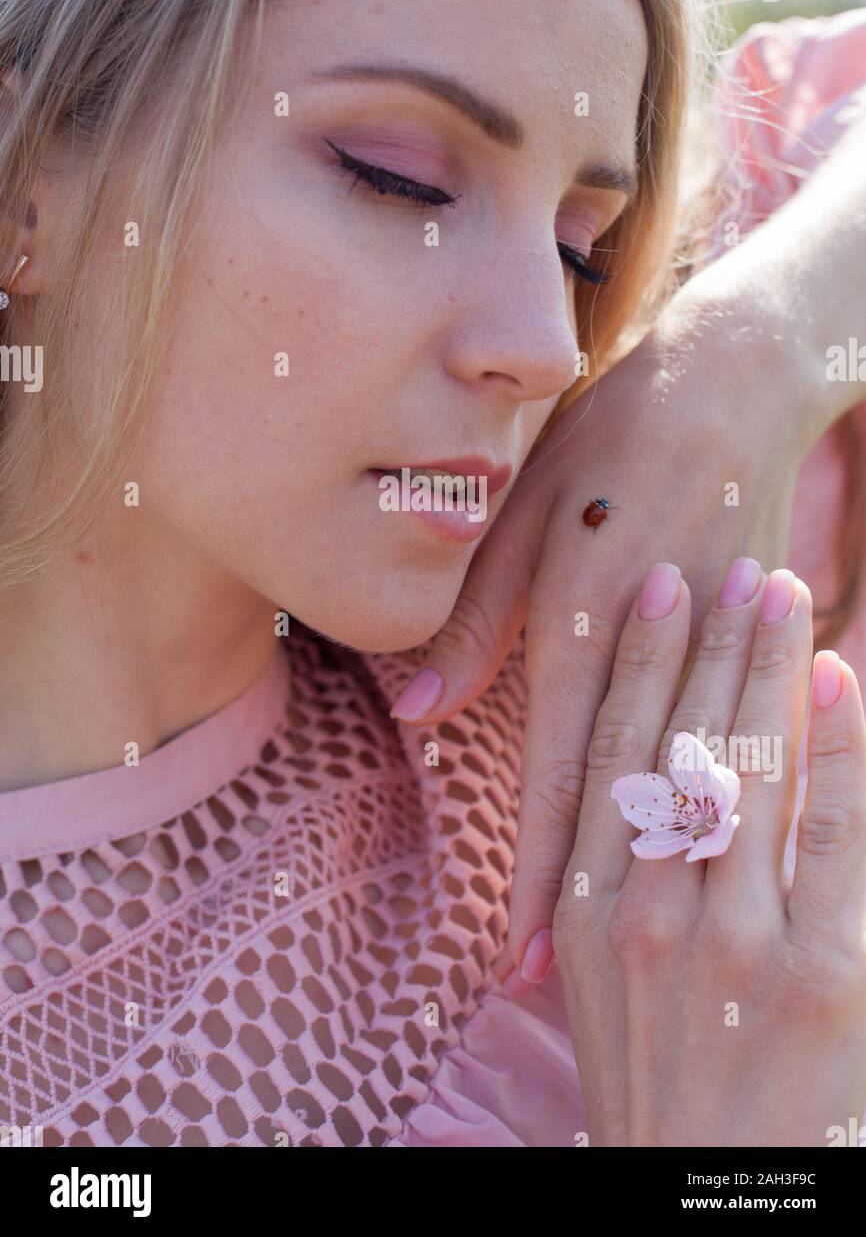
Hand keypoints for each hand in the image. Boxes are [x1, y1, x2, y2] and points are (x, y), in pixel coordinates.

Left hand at [389, 294, 810, 981]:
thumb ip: (471, 614)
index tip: (525, 949)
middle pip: (626, 790)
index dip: (543, 864)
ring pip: (683, 773)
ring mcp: (720, 642)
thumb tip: (415, 710)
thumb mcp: (526, 509)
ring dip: (651, 859)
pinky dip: (708, 795)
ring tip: (626, 942)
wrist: (739, 376)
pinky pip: (730, 732)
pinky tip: (701, 847)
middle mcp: (662, 645)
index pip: (562, 767)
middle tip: (560, 981)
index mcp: (591, 612)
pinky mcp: (758, 635)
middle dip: (591, 891)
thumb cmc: (612, 435)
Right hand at [553, 558, 865, 1145]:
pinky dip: (840, 747)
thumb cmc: (652, 1082)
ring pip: (749, 770)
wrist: (698, 1196)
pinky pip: (831, 832)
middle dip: (713, 644)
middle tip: (737, 565)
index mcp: (583, 906)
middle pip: (679, 741)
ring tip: (787, 595)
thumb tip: (617, 797)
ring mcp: (731, 943)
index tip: (657, 591)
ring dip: (772, 671)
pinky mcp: (818, 977)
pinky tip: (844, 682)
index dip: (636, 663)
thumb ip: (596, 884)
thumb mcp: (595, 980)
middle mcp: (644, 911)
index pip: (608, 752)